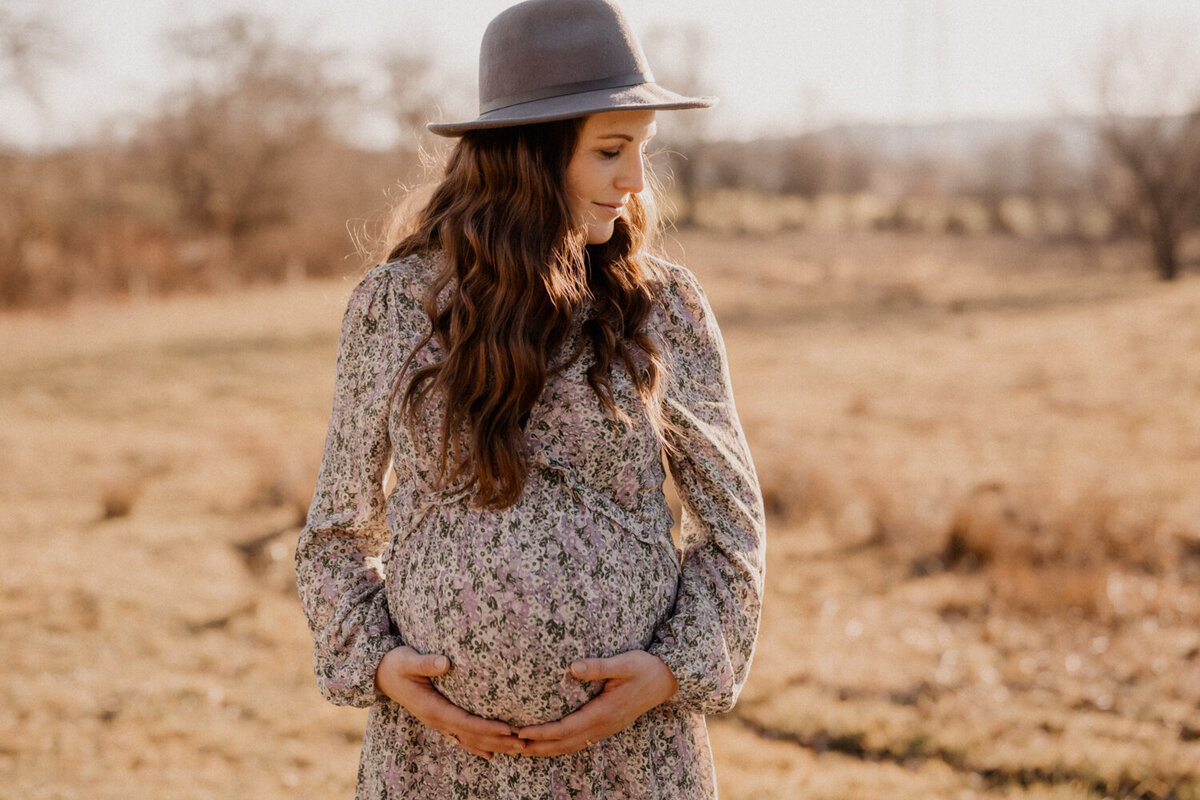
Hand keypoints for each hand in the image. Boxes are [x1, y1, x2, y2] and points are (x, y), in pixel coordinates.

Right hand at [374, 646, 524, 759]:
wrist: (381, 674)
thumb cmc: (397, 663)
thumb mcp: (408, 660)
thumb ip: (425, 662)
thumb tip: (445, 662)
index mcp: (432, 708)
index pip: (465, 722)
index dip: (486, 727)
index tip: (508, 728)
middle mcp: (437, 720)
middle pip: (472, 737)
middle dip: (498, 741)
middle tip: (523, 744)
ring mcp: (438, 723)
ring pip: (469, 741)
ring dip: (493, 746)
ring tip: (517, 749)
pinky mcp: (439, 720)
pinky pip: (461, 738)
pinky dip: (477, 747)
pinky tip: (491, 753)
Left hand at [516, 650, 677, 756]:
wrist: (668, 679)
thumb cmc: (645, 667)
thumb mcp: (624, 662)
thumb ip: (599, 666)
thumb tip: (573, 667)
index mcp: (605, 712)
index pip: (567, 728)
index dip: (543, 732)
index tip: (521, 732)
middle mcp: (604, 725)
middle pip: (565, 743)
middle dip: (538, 747)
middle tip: (512, 747)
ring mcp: (607, 728)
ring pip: (572, 746)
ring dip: (548, 750)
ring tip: (525, 749)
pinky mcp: (608, 726)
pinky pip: (580, 741)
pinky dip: (561, 745)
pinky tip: (550, 744)